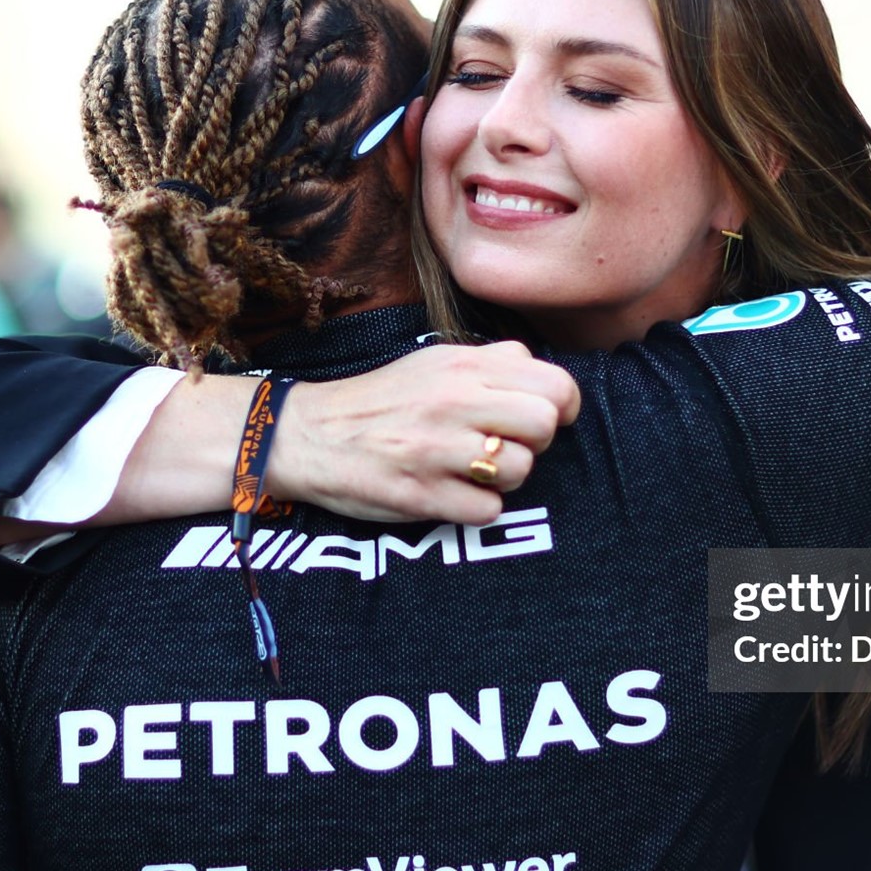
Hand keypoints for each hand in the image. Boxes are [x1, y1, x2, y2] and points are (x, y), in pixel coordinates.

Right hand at [268, 343, 580, 524]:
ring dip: (504, 478)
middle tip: (506, 446)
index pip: (554, 383)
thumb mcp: (434, 361)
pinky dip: (477, 507)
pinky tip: (453, 493)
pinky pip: (487, 509)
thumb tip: (542, 372)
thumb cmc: (382, 402)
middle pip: (544, 424)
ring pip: (520, 470)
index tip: (545, 418)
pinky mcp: (420, 494)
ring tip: (473, 471)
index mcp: (461, 366)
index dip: (562, 406)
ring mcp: (436, 449)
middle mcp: (452, 402)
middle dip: (535, 442)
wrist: (309, 435)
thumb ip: (491, 363)